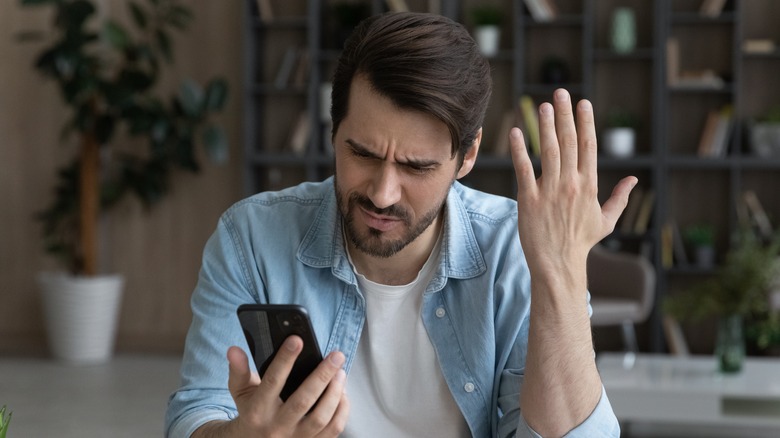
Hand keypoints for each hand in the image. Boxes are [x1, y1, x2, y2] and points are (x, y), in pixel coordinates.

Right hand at [226, 337, 349, 436]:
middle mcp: (276, 427)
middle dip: (322, 375)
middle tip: (336, 355)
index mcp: (257, 411)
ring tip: (340, 372)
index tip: (297, 339)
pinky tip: (342, 393)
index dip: (284, 359)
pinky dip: (341, 410)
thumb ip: (238, 370)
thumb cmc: (251, 413)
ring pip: (321, 417)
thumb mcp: (240, 392)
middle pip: (303, 401)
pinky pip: (333, 430)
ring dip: (335, 392)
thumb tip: (234, 350)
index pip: (272, 382)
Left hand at [509, 89, 636, 274]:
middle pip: (569, 142)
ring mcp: (550, 191)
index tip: (583, 103)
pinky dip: (520, 151)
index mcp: (589, 186)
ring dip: (545, 126)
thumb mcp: (606, 221)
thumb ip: (620, 198)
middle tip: (560, 93)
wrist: (558, 264)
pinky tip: (517, 132)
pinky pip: (524, 170)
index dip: (585, 123)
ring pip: (549, 152)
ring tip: (543, 106)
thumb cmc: (580, 243)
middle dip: (565, 115)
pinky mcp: (529, 200)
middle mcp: (571, 185)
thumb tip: (635, 180)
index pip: (589, 147)